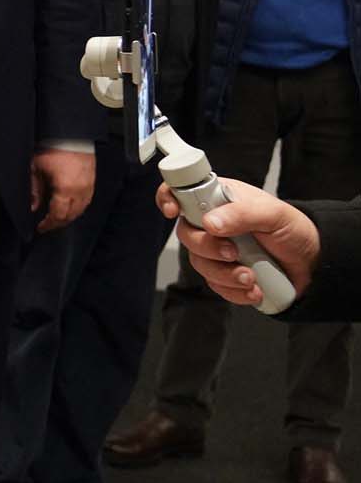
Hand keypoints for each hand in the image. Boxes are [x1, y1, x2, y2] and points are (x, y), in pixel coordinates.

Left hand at [30, 148, 94, 232]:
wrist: (71, 135)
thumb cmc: (54, 147)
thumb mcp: (36, 168)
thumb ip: (34, 189)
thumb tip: (33, 205)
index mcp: (66, 189)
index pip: (58, 215)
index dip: (48, 224)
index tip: (41, 228)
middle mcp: (80, 190)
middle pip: (70, 216)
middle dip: (58, 223)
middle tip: (47, 226)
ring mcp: (89, 187)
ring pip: (80, 210)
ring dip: (68, 217)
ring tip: (56, 219)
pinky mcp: (92, 182)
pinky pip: (86, 201)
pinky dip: (77, 207)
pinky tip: (69, 207)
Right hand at [156, 177, 320, 306]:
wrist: (313, 263)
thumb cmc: (294, 229)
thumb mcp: (273, 214)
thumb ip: (242, 214)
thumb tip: (210, 223)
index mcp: (219, 199)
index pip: (180, 191)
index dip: (168, 198)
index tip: (174, 213)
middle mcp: (212, 223)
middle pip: (185, 234)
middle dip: (207, 248)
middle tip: (232, 253)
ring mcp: (216, 250)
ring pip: (198, 263)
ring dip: (225, 274)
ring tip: (251, 277)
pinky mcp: (224, 274)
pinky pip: (214, 285)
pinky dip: (234, 291)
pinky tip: (254, 289)